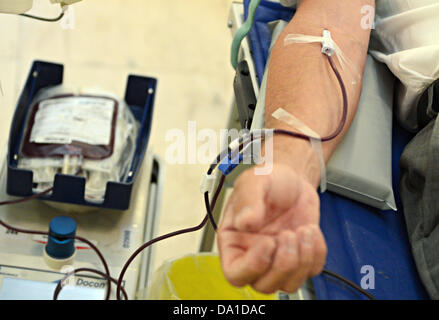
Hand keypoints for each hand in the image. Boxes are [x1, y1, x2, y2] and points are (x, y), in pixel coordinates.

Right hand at [217, 163, 326, 293]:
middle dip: (283, 264)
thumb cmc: (268, 180)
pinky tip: (311, 230)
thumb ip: (248, 201)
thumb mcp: (253, 182)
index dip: (253, 266)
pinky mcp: (300, 257)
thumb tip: (244, 222)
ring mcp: (277, 259)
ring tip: (303, 230)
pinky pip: (312, 271)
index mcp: (234, 241)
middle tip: (288, 234)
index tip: (268, 242)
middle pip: (264, 286)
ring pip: (289, 284)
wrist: (291, 178)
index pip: (235, 273)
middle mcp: (253, 255)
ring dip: (302, 260)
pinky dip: (317, 253)